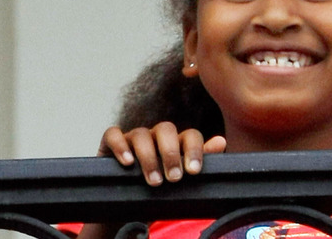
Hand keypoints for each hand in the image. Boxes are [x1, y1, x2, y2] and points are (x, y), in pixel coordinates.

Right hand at [98, 122, 226, 185]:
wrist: (129, 201)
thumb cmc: (161, 187)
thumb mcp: (183, 179)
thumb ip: (201, 160)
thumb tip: (220, 141)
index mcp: (177, 142)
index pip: (190, 135)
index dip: (193, 150)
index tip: (193, 171)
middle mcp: (156, 136)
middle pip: (166, 130)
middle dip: (171, 153)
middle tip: (174, 178)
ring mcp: (134, 137)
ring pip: (141, 134)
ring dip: (149, 157)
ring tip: (154, 181)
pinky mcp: (111, 143)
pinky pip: (113, 135)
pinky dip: (120, 146)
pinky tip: (127, 162)